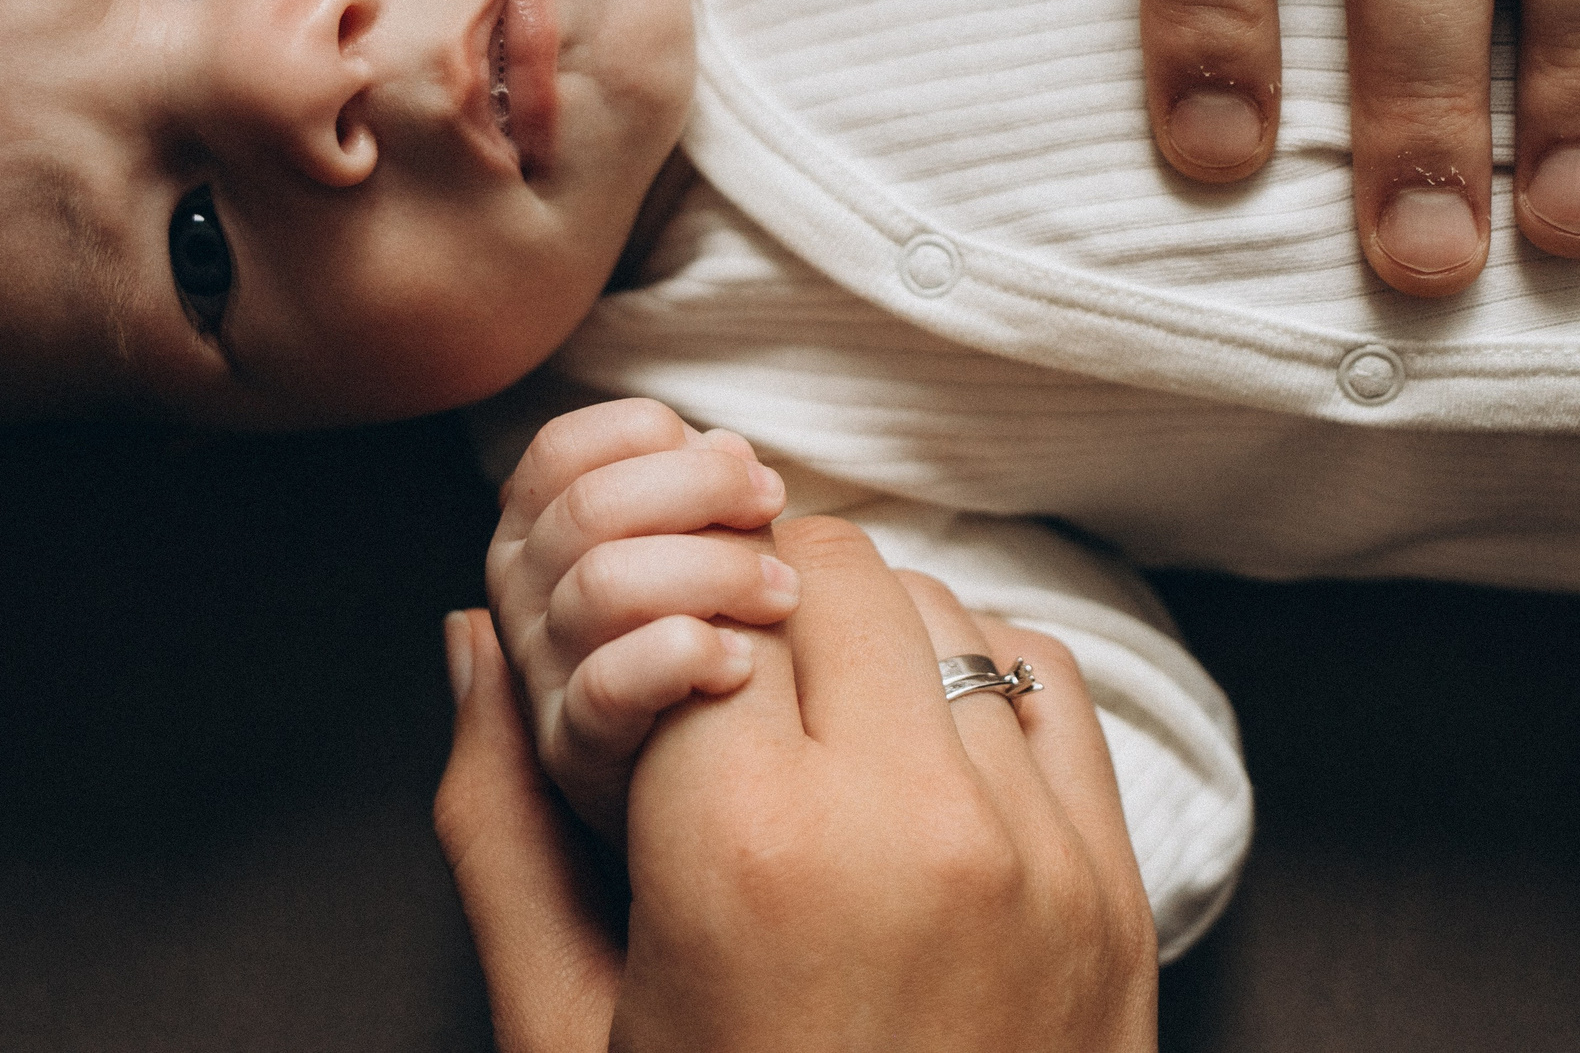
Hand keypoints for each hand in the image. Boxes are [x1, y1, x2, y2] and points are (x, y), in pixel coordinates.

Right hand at [436, 516, 1158, 1052]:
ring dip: (864, 643)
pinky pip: (1048, 684)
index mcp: (746, 853)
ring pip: (944, 610)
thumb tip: (466, 636)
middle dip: (755, 612)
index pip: (698, 609)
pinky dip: (976, 684)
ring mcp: (1037, 850)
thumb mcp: (563, 1029)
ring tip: (810, 741)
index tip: (641, 700)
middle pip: (831, 573)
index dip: (649, 640)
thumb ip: (498, 821)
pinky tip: (916, 761)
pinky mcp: (1113, 886)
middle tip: (719, 701)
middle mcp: (909, 822)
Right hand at [483, 398, 798, 841]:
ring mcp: (547, 690)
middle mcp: (524, 615)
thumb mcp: (689, 573)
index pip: (555, 457)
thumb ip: (681, 506)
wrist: (714, 844)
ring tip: (781, 597)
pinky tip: (739, 666)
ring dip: (707, 568)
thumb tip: (712, 439)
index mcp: (537, 554)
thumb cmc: (714, 680)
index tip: (735, 460)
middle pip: (584, 508)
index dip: (643, 436)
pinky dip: (677, 654)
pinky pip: (608, 687)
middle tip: (773, 509)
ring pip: (599, 583)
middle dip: (696, 489)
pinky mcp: (583, 765)